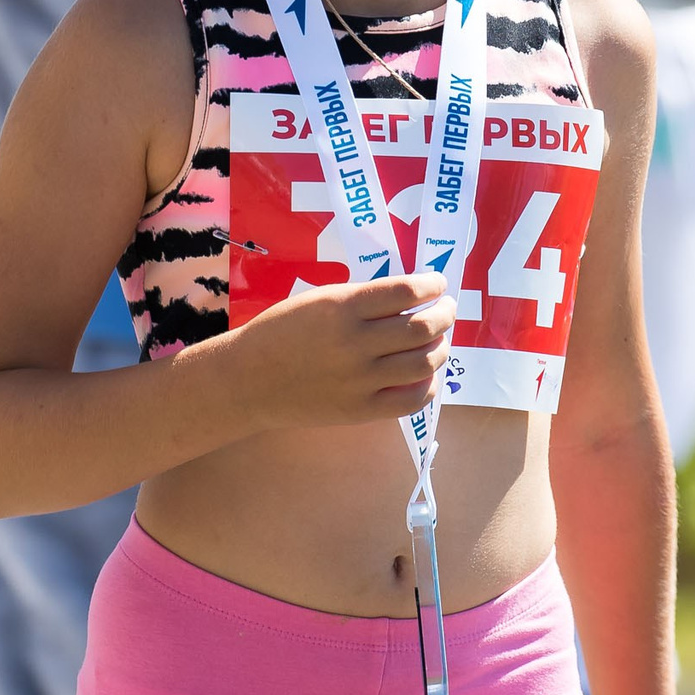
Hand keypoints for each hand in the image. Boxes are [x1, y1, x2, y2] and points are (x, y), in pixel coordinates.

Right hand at [223, 273, 452, 429]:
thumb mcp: (319, 300)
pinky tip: (426, 373)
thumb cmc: (281, 331)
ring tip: (439, 339)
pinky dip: (429, 384)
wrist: (248, 380)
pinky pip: (411, 399)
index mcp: (343, 307)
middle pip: (423, 328)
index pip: (407, 292)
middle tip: (446, 309)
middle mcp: (356, 343)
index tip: (438, 284)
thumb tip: (413, 297)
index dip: (432, 285)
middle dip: (445, 314)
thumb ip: (363, 299)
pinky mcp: (361, 410)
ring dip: (442, 347)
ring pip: (424, 362)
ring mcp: (360, 380)